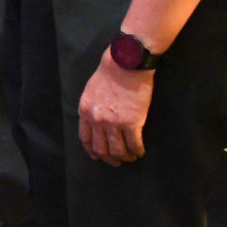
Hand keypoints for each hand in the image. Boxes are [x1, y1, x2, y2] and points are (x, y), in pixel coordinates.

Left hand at [77, 49, 154, 165]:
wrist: (126, 64)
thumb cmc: (110, 73)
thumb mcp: (91, 91)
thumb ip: (92, 107)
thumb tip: (95, 121)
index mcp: (85, 111)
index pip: (85, 138)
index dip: (92, 151)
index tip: (97, 157)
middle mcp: (97, 120)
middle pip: (101, 148)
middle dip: (109, 158)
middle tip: (117, 162)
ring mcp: (114, 123)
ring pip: (117, 150)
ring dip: (125, 157)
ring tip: (130, 157)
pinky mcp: (131, 123)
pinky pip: (134, 144)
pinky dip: (137, 151)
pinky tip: (140, 152)